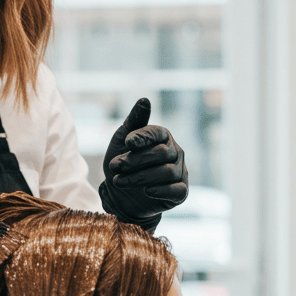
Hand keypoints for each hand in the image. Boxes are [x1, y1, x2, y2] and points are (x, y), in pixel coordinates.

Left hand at [98, 99, 187, 231]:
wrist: (120, 195)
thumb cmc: (122, 163)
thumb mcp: (121, 141)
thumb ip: (133, 122)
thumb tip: (145, 100)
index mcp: (163, 136)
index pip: (157, 132)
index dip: (142, 137)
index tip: (127, 143)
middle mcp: (175, 152)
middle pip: (161, 153)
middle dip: (135, 160)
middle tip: (114, 166)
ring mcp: (180, 172)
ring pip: (167, 172)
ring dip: (140, 177)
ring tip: (119, 181)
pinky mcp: (181, 192)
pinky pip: (177, 190)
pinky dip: (161, 191)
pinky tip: (146, 191)